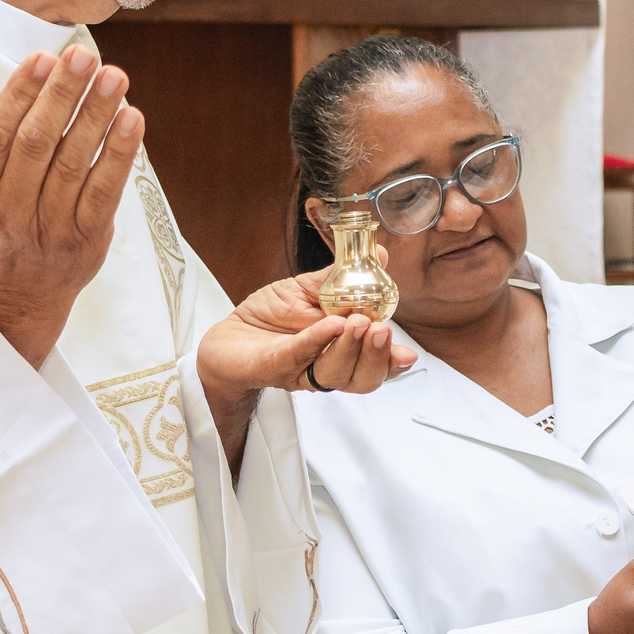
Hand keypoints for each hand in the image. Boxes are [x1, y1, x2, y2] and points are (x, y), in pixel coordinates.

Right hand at [0, 45, 142, 368]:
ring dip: (96, 116)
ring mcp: (49, 228)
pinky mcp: (86, 238)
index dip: (20, 94)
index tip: (43, 57)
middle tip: (84, 55)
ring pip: (73, 164)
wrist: (16, 295)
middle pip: (37, 144)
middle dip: (62, 95)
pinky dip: (120, 154)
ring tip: (114, 77)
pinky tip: (131, 118)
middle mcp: (7, 212)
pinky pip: (104, 191)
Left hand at [195, 265, 417, 464]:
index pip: (375, 366)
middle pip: (361, 378)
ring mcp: (299, 371)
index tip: (406, 354)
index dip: (392, 362)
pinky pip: (297, 357)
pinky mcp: (272, 366)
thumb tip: (382, 255)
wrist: (226, 336)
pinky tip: (330, 324)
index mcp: (341, 352)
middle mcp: (324, 368)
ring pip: (334, 376)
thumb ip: (344, 277)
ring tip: (358, 323)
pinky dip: (316, 340)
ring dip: (350, 350)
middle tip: (379, 330)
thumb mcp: (309, 290)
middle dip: (376, 356)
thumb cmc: (270, 316)